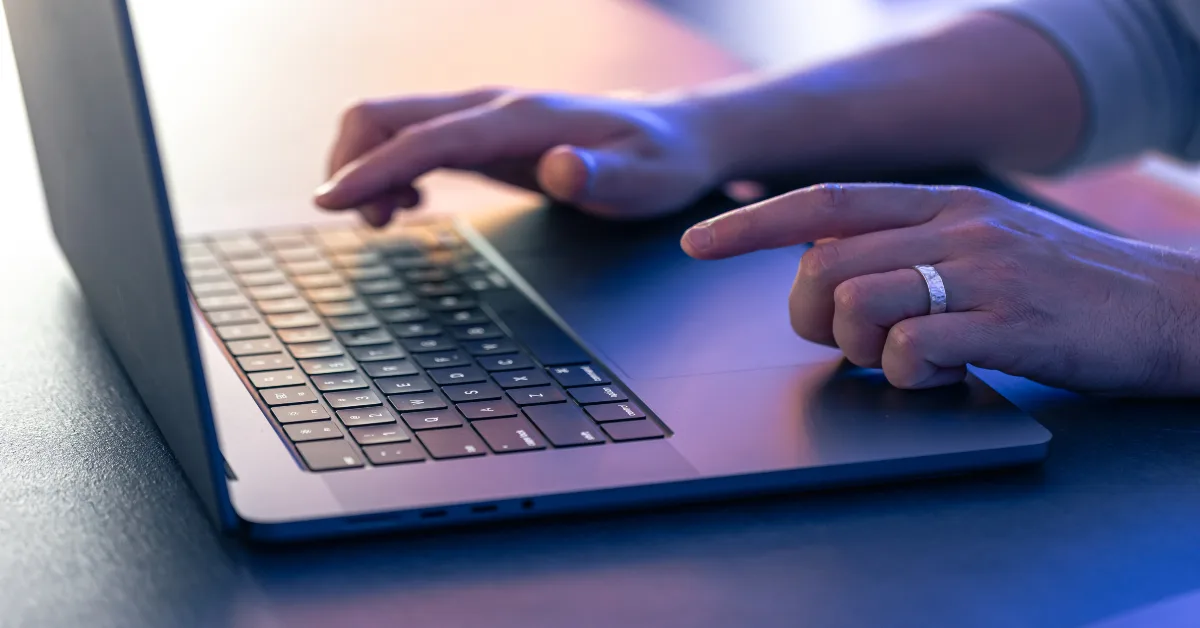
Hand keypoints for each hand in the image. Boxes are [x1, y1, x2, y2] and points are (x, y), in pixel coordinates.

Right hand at [314, 88, 717, 225]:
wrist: (675, 135)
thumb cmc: (660, 162)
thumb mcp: (645, 180)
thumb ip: (600, 176)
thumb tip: (559, 170)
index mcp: (518, 118)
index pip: (424, 137)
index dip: (371, 170)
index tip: (329, 205)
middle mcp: (489, 107)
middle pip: (384, 114)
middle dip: (351, 165)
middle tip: (370, 224)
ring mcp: (481, 117)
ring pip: (388, 125)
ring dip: (366, 170)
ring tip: (390, 220)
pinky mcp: (481, 134)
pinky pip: (410, 141)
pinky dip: (388, 170)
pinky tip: (409, 203)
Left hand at [682, 184, 1199, 394]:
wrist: (1172, 309)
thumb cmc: (1064, 287)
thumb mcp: (982, 244)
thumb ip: (907, 247)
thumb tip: (826, 272)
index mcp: (941, 203)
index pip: (824, 200)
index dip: (752, 222)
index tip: (698, 242)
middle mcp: (955, 226)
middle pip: (824, 263)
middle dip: (809, 315)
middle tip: (842, 343)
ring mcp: (983, 273)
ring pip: (857, 304)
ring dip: (858, 349)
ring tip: (899, 360)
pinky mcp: (1010, 324)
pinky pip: (912, 350)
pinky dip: (907, 375)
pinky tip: (938, 376)